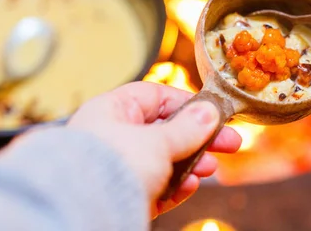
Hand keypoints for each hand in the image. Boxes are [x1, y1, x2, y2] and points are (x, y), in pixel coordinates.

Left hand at [67, 81, 240, 217]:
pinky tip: (190, 187)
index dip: (187, 103)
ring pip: (162, 160)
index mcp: (112, 110)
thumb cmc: (112, 165)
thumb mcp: (158, 141)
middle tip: (229, 144)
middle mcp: (112, 136)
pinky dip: (174, 186)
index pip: (155, 97)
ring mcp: (117, 167)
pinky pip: (154, 186)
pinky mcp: (122, 195)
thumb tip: (209, 111)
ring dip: (190, 164)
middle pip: (164, 131)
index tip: (214, 113)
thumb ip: (187, 128)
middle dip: (198, 139)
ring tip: (210, 169)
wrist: (81, 212)